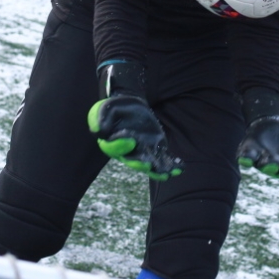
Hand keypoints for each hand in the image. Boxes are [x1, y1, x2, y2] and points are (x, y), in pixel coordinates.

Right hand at [88, 61, 180, 180]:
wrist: (129, 105)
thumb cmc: (114, 108)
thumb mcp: (104, 109)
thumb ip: (99, 118)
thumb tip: (99, 130)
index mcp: (111, 143)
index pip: (113, 148)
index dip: (121, 145)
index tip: (130, 140)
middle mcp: (127, 151)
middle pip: (132, 161)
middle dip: (140, 164)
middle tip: (147, 164)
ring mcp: (142, 151)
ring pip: (149, 164)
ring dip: (158, 170)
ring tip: (167, 173)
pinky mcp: (155, 148)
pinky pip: (162, 158)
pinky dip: (171, 164)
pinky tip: (179, 168)